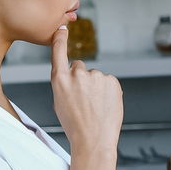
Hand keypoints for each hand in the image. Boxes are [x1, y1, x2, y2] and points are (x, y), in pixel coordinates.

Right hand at [50, 25, 122, 154]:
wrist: (93, 140)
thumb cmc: (75, 125)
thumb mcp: (59, 102)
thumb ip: (64, 84)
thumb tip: (75, 75)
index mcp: (59, 80)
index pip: (58, 52)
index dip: (60, 39)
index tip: (62, 29)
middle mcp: (77, 74)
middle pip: (79, 67)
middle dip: (81, 79)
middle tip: (83, 100)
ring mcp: (96, 77)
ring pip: (95, 77)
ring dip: (95, 88)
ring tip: (95, 107)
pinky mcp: (112, 81)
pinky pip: (108, 82)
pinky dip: (108, 91)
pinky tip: (104, 105)